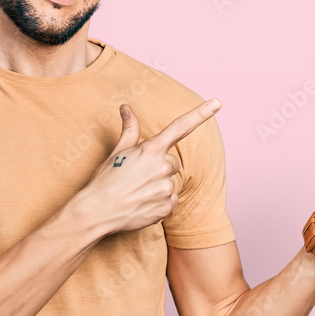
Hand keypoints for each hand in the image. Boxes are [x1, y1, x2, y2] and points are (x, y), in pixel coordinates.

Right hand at [72, 98, 221, 235]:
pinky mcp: (167, 208)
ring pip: (171, 183)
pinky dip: (159, 203)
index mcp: (151, 149)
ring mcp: (166, 189)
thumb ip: (130, 129)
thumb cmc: (105, 180)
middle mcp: (163, 167)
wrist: (97, 212)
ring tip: (138, 192)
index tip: (218, 103)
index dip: (201, 113)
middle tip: (139, 176)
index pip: (181, 126)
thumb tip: (127, 107)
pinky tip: (142, 204)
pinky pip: (170, 201)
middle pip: (173, 163)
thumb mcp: (118, 152)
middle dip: (160, 167)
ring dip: (159, 186)